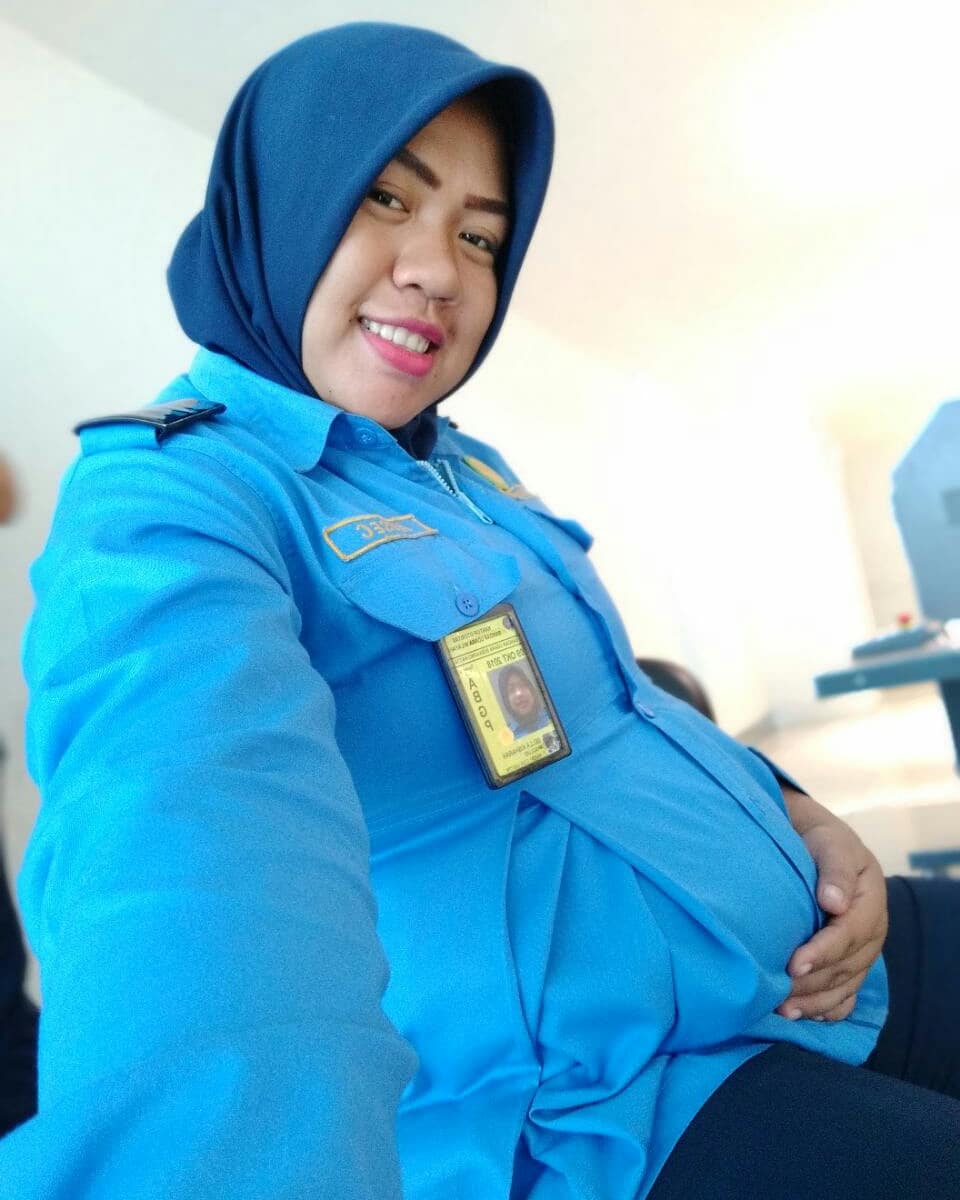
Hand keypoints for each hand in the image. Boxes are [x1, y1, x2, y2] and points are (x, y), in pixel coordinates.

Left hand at [777, 786, 887, 1021]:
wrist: (817, 843)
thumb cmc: (820, 842)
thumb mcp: (830, 843)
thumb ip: (834, 870)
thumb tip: (833, 902)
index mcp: (870, 900)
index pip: (848, 934)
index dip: (822, 952)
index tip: (793, 964)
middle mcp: (872, 930)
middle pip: (846, 966)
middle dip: (813, 984)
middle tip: (778, 995)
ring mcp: (862, 950)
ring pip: (845, 985)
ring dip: (815, 1002)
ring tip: (783, 1011)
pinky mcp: (850, 962)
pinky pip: (846, 994)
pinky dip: (827, 1008)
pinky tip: (803, 1016)